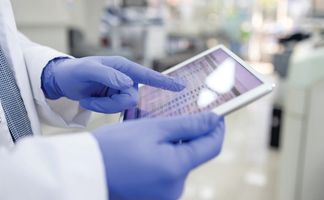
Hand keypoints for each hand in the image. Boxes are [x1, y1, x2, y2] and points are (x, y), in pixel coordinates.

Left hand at [41, 56, 184, 112]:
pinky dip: (101, 109)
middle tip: (91, 101)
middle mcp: (125, 78)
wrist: (63, 82)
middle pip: (132, 97)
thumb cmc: (74, 71)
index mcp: (123, 67)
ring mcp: (120, 90)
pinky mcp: (114, 100)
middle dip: (112, 103)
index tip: (182, 87)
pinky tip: (89, 102)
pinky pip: (115, 110)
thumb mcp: (87, 70)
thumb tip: (127, 83)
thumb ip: (108, 75)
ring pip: (123, 106)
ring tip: (88, 100)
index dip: (165, 82)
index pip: (147, 75)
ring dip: (104, 107)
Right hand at [93, 112, 224, 199]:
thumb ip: (189, 125)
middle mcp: (175, 188)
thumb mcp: (153, 129)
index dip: (217, 128)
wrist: (83, 171)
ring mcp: (165, 196)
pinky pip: (168, 174)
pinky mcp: (155, 197)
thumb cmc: (114, 146)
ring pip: (181, 164)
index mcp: (176, 169)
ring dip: (175, 148)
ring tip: (151, 137)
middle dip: (190, 136)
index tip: (216, 114)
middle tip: (173, 120)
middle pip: (195, 155)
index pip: (212, 146)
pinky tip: (147, 151)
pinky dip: (164, 160)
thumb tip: (214, 120)